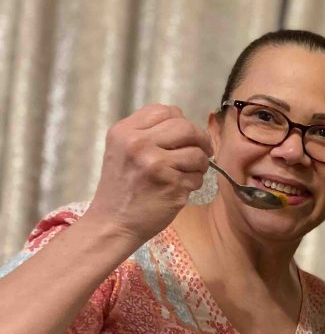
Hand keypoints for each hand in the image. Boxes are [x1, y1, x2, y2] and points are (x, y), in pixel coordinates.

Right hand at [88, 104, 212, 246]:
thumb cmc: (120, 188)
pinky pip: (197, 176)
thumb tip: (184, 123)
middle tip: (202, 151)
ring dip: (200, 163)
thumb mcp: (121, 150)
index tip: (185, 135)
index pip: (165, 111)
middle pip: (186, 127)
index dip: (181, 121)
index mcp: (125, 132)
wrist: (113, 223)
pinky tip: (180, 188)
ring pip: (197, 153)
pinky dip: (194, 182)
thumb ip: (146, 133)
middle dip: (200, 139)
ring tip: (188, 172)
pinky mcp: (172, 186)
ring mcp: (157, 165)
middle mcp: (139, 144)